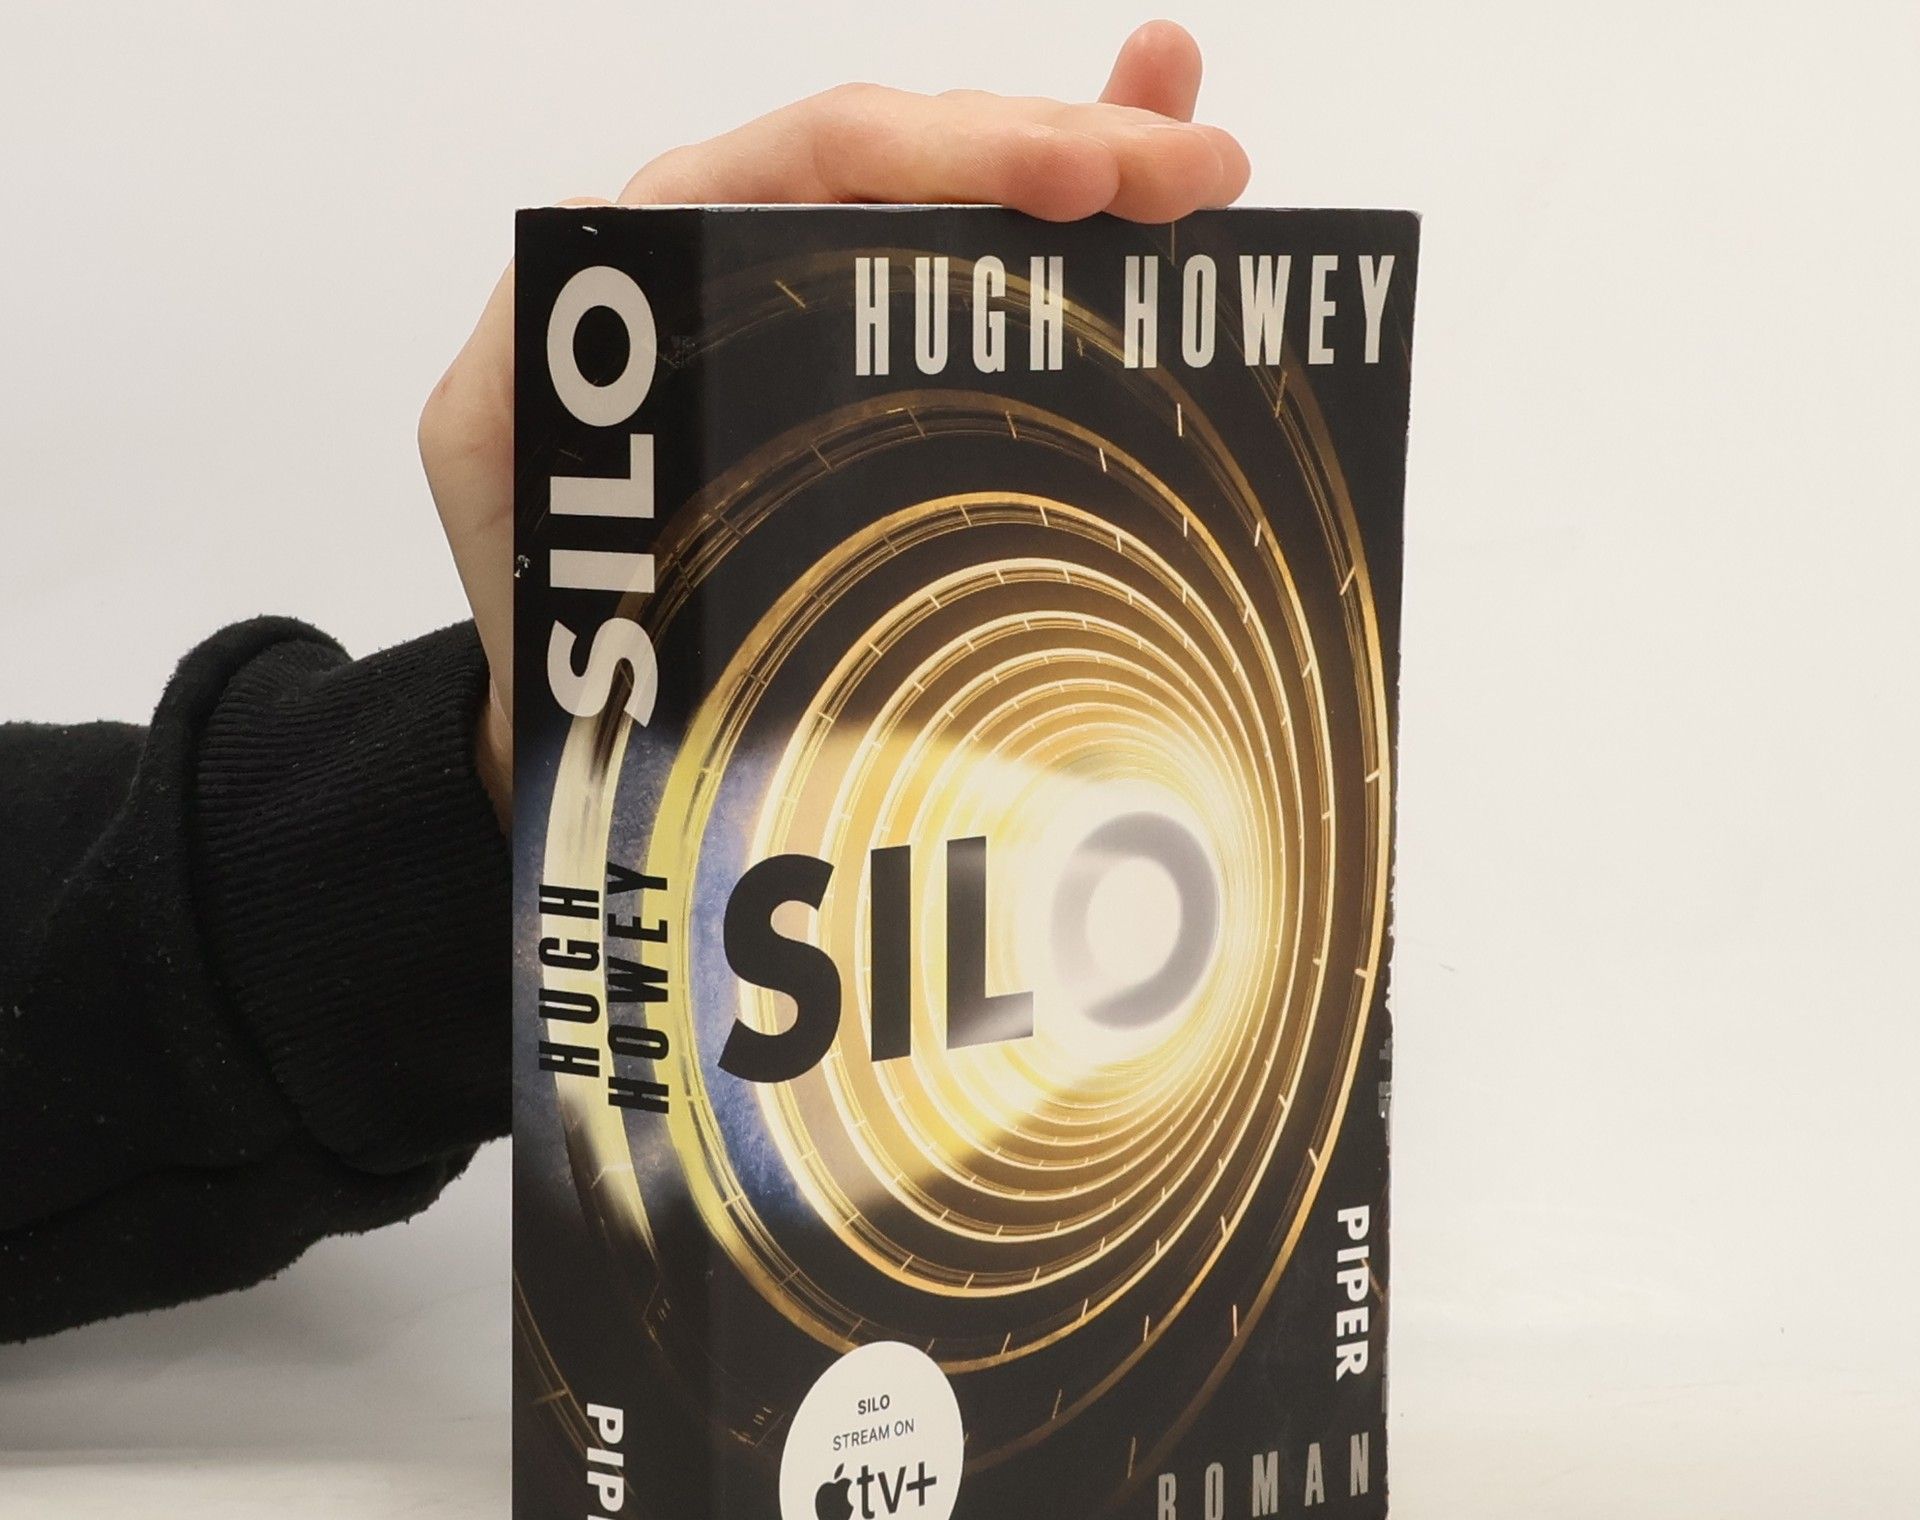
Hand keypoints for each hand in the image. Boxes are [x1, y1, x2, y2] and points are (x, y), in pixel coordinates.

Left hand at [419, 19, 1250, 819]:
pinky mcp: (867, 377)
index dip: (949, 152)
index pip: (817, 161)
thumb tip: (579, 275)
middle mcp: (743, 256)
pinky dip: (1069, 219)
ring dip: (1090, 161)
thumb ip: (518, 393)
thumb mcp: (496, 482)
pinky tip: (1156, 155)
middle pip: (916, 161)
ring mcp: (816, 308)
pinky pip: (973, 273)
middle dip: (1060, 147)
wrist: (566, 691)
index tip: (1074, 179)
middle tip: (1186, 173)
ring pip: (958, 202)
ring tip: (1199, 152)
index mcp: (656, 257)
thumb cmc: (541, 591)